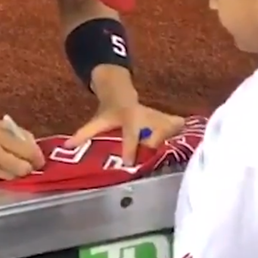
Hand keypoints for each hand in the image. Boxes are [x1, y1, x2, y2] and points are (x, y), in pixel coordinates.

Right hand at [0, 120, 44, 183]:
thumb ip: (17, 134)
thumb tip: (35, 146)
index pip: (27, 151)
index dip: (37, 158)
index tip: (40, 160)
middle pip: (22, 169)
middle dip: (28, 168)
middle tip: (29, 166)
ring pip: (12, 177)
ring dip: (14, 173)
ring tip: (10, 166)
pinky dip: (1, 176)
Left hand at [66, 100, 184, 166]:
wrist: (121, 93)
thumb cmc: (109, 112)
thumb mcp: (98, 121)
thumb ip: (84, 134)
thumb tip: (66, 146)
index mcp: (129, 117)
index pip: (130, 134)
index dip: (130, 148)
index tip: (129, 164)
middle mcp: (147, 116)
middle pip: (156, 132)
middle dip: (155, 144)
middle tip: (153, 161)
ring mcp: (159, 116)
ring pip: (170, 128)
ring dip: (171, 140)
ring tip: (173, 157)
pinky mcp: (168, 119)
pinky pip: (179, 125)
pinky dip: (183, 133)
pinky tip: (190, 144)